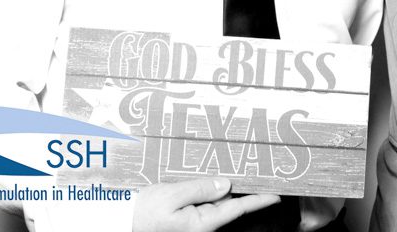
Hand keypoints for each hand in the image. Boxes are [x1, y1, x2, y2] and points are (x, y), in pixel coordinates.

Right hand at [132, 178, 279, 231]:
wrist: (119, 222)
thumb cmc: (142, 212)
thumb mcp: (171, 195)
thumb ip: (201, 188)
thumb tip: (226, 184)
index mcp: (202, 223)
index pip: (238, 208)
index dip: (259, 200)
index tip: (277, 193)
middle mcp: (202, 226)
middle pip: (227, 203)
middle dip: (238, 188)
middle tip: (254, 170)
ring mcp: (194, 224)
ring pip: (215, 202)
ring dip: (222, 188)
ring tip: (228, 171)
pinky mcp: (186, 220)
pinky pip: (203, 203)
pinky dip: (208, 192)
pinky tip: (206, 181)